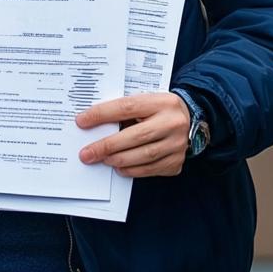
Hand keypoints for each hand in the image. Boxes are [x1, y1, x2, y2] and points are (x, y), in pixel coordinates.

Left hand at [75, 93, 190, 177]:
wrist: (191, 119)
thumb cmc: (159, 109)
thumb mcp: (147, 101)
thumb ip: (125, 110)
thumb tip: (93, 124)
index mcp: (161, 102)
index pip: (127, 107)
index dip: (102, 114)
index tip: (82, 121)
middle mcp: (173, 123)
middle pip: (135, 136)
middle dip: (107, 146)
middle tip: (87, 153)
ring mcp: (177, 144)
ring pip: (144, 155)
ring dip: (118, 159)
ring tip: (102, 159)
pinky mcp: (176, 161)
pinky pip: (151, 169)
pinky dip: (132, 170)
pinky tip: (119, 167)